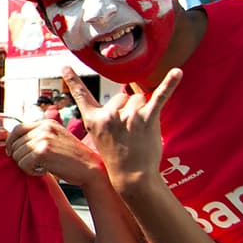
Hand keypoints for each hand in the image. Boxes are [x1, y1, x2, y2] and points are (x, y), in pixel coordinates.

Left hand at [5, 118, 101, 185]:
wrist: (90, 169)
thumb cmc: (71, 159)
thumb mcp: (55, 140)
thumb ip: (37, 137)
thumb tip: (12, 143)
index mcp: (47, 123)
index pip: (17, 129)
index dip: (11, 143)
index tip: (11, 153)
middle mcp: (44, 127)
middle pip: (15, 143)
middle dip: (20, 157)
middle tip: (36, 164)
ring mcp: (43, 138)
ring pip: (17, 155)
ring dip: (26, 165)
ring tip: (42, 167)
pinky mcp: (43, 151)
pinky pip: (23, 164)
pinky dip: (30, 171)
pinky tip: (44, 171)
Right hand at [63, 66, 180, 191]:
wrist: (131, 177)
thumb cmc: (117, 158)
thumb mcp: (99, 138)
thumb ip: (105, 117)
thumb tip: (125, 95)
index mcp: (93, 120)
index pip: (81, 96)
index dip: (72, 80)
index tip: (65, 65)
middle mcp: (108, 115)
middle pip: (122, 96)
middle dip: (129, 109)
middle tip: (130, 132)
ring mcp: (128, 116)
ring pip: (139, 98)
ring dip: (143, 111)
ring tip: (141, 132)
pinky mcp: (147, 119)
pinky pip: (160, 97)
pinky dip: (170, 83)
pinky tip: (177, 72)